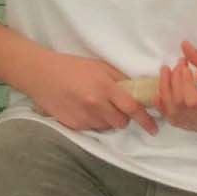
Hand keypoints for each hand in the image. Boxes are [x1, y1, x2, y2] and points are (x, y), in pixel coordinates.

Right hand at [23, 52, 159, 134]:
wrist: (42, 75)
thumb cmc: (72, 66)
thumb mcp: (100, 66)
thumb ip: (119, 79)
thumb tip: (137, 91)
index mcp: (105, 88)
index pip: (132, 108)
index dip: (146, 120)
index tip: (154, 128)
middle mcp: (95, 105)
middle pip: (121, 122)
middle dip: (124, 118)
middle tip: (116, 107)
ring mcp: (84, 117)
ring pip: (107, 127)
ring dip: (108, 120)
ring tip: (97, 105)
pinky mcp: (73, 125)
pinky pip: (92, 128)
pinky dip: (94, 122)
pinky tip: (84, 109)